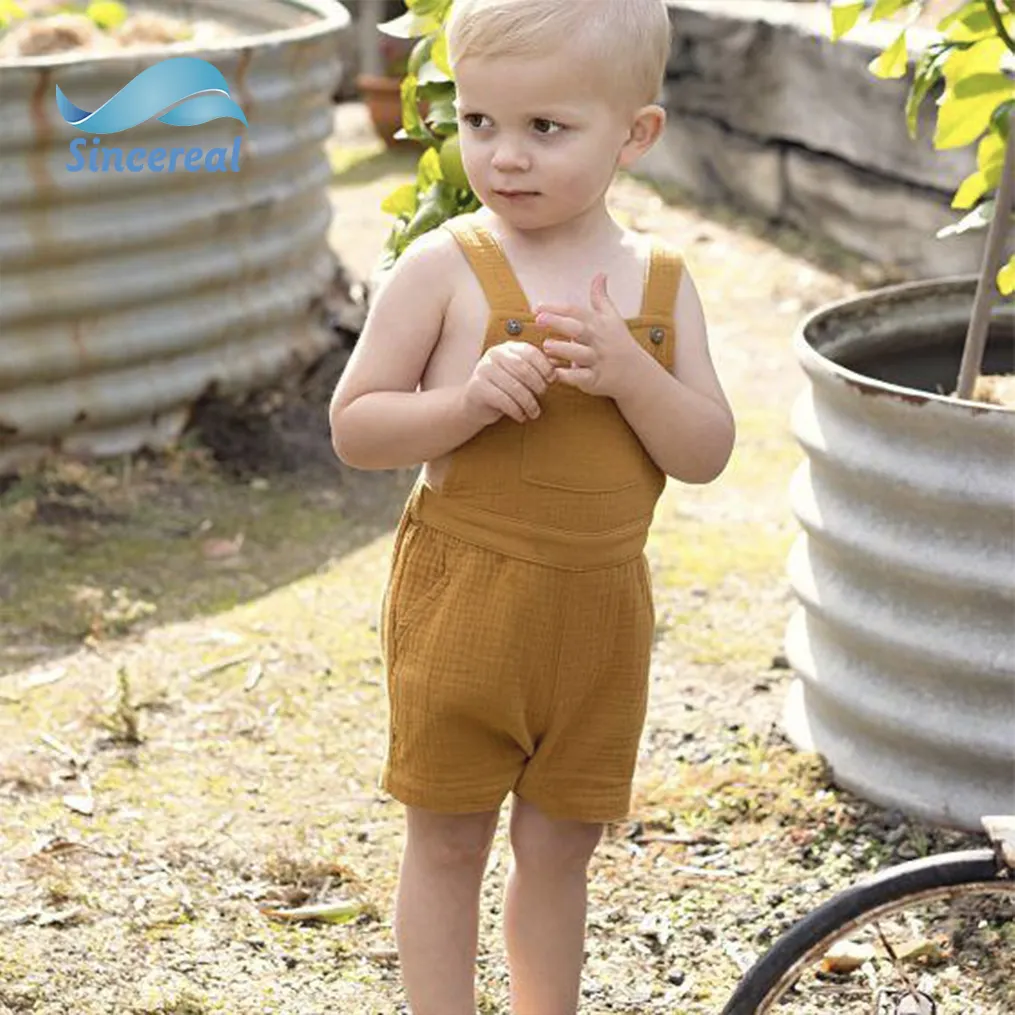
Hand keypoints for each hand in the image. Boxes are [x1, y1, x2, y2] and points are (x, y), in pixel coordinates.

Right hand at [460, 340, 556, 426]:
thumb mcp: (519, 375)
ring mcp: (483, 370)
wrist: (474, 405)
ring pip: (514, 387)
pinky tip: (521, 416)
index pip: (529, 352)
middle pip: (523, 369)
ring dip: (528, 402)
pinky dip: (516, 411)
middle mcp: (494, 355)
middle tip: (543, 395)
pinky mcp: (477, 387)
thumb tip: (561, 368)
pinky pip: (503, 400)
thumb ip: (535, 369)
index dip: (544, 366)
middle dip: (537, 384)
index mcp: (507, 348)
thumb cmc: (502, 389)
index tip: (552, 379)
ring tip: (534, 412)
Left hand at [535, 274, 644, 399]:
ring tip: (546, 346)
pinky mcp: (595, 379)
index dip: (557, 308)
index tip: (538, 307)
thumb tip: (600, 275)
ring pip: (580, 354)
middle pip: (578, 328)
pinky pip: (582, 377)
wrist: (635, 372)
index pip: (576, 312)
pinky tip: (555, 372)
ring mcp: (597, 360)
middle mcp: (597, 340)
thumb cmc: (618, 343)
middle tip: (539, 320)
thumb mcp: (612, 317)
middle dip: (559, 323)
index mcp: (598, 323)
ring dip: (563, 349)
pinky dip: (569, 375)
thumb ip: (600, 297)